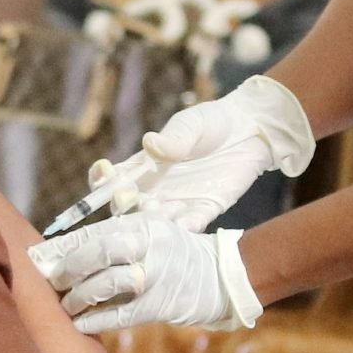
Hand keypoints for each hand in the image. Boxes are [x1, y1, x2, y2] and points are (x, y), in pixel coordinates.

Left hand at [30, 215, 262, 333]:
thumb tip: (71, 248)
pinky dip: (96, 320)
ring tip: (65, 306)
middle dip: (68, 268)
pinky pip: (120, 314)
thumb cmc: (179, 254)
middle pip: (97, 253)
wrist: (223, 276)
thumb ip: (120, 233)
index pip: (94, 232)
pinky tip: (80, 325)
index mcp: (142, 224)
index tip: (39, 256)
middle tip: (51, 280)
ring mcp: (154, 275)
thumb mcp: (155, 230)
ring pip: (105, 284)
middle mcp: (147, 245)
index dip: (63, 245)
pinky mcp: (160, 304)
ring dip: (79, 296)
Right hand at [104, 75, 315, 230]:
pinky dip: (184, 230)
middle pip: (127, 207)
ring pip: (155, 222)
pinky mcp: (204, 210)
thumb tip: (150, 144)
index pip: (112, 178)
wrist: (250, 130)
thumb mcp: (191, 124)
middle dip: (124, 207)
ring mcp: (178, 202)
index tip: (104, 176)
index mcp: (144, 165)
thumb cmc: (212, 122)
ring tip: (156, 215)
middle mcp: (155, 188)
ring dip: (152, 222)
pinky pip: (190, 226)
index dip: (102, 181)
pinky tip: (181, 229)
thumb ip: (174, 138)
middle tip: (130, 200)